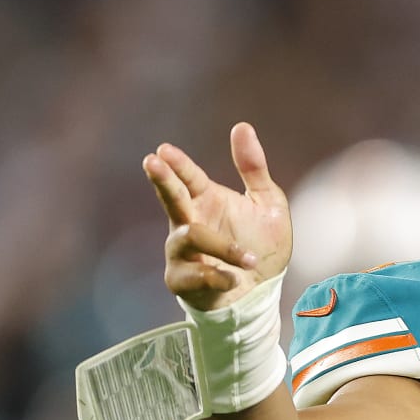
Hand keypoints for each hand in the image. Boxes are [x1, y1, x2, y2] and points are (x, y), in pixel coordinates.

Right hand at [144, 122, 291, 310]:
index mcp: (205, 200)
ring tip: (249, 259)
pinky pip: (196, 276)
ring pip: (191, 238)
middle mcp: (188, 222)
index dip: (177, 165)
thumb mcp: (267, 204)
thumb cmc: (261, 246)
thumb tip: (242, 126)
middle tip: (152, 162)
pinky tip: (234, 279)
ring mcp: (182, 252)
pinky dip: (219, 276)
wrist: (262, 293)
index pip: (187, 177)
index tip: (164, 150)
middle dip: (162, 181)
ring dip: (223, 247)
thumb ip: (254, 168)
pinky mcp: (182, 281)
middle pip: (170, 198)